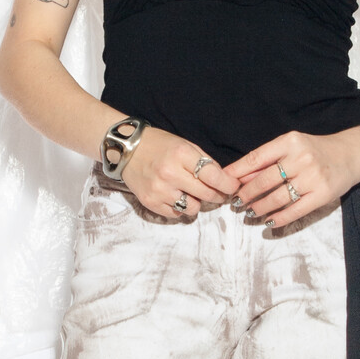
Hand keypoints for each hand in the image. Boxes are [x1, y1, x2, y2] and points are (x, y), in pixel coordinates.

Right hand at [121, 126, 237, 219]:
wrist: (126, 149)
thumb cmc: (159, 145)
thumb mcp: (184, 144)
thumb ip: (204, 162)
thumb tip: (224, 180)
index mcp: (181, 155)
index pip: (213, 176)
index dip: (228, 184)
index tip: (233, 186)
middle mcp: (170, 174)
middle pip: (206, 194)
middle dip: (217, 195)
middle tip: (218, 193)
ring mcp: (159, 190)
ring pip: (193, 208)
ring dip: (197, 202)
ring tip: (191, 193)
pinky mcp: (150, 202)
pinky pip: (176, 214)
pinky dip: (180, 208)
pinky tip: (176, 196)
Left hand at [223, 131, 359, 227]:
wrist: (350, 155)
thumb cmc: (315, 151)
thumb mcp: (292, 146)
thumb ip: (268, 159)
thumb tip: (239, 177)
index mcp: (290, 142)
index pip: (257, 158)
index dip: (237, 172)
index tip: (224, 183)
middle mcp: (301, 158)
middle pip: (265, 180)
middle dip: (246, 194)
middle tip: (236, 202)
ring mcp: (313, 177)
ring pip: (278, 197)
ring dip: (260, 207)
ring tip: (250, 212)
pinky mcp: (322, 194)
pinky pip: (295, 210)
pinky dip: (279, 218)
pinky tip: (269, 221)